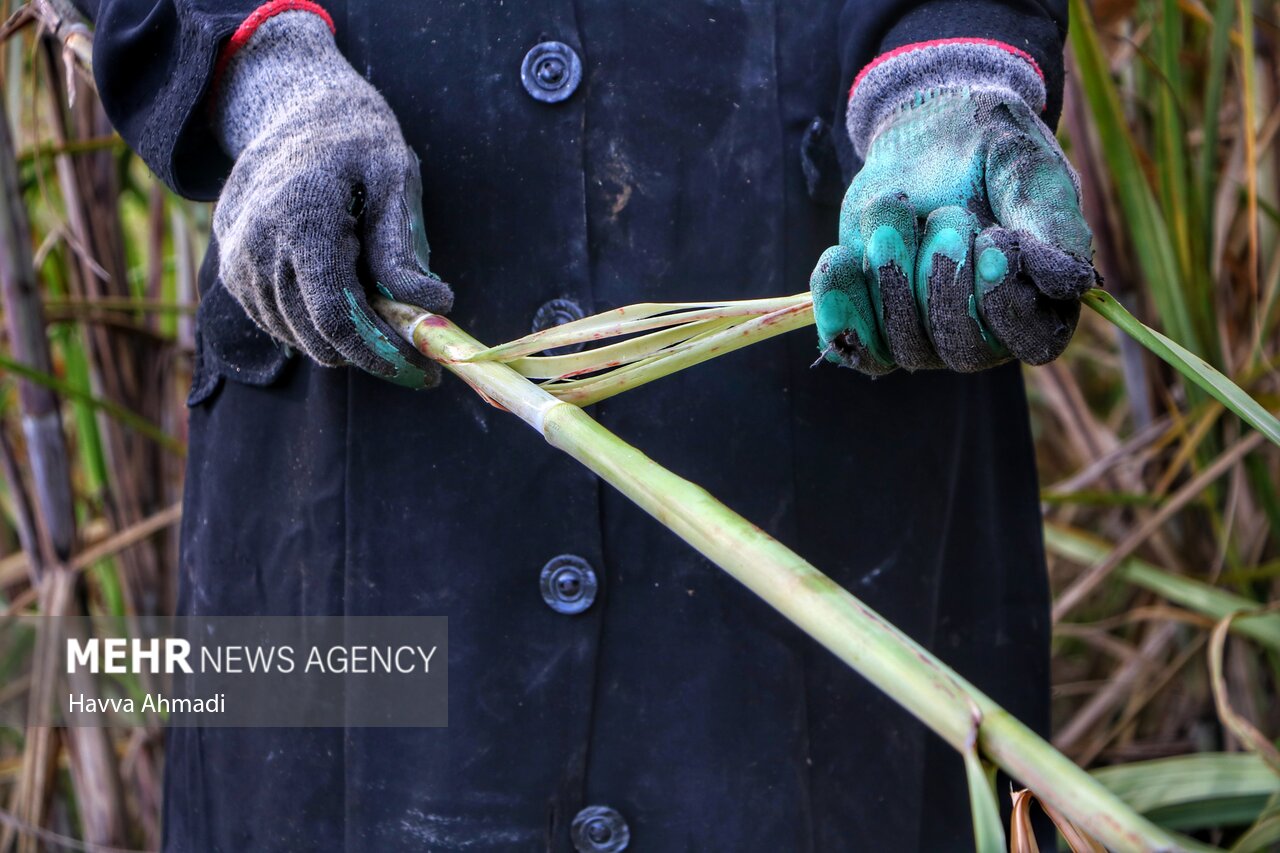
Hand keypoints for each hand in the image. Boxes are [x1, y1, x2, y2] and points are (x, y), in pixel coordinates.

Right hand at [211, 10, 451, 387]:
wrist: (292, 111)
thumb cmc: (354, 140)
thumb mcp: (393, 175)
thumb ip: (403, 243)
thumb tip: (430, 305)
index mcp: (299, 220)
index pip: (336, 316)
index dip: (381, 354)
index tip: (424, 372)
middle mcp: (256, 246)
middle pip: (317, 336)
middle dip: (373, 356)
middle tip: (420, 357)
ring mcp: (236, 261)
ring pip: (298, 336)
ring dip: (347, 342)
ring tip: (388, 317)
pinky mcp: (232, 271)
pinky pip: (280, 321)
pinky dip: (319, 326)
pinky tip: (351, 302)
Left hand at [811, 84, 1095, 374]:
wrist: (924, 130)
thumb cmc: (990, 149)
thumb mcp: (1028, 169)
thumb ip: (1053, 222)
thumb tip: (1069, 281)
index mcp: (1041, 302)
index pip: (1032, 341)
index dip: (1006, 299)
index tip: (993, 239)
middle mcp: (985, 333)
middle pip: (962, 349)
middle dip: (944, 279)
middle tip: (946, 214)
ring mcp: (926, 335)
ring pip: (904, 347)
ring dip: (892, 276)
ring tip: (893, 208)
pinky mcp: (875, 323)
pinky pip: (853, 345)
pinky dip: (840, 305)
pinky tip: (838, 257)